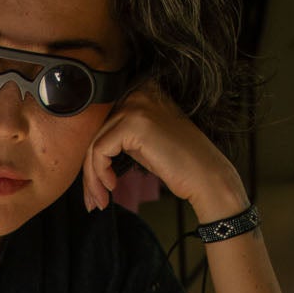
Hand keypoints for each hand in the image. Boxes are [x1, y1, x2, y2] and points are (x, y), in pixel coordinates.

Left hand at [81, 86, 244, 222]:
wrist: (206, 176)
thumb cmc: (178, 164)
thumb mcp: (143, 142)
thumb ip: (119, 136)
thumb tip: (87, 150)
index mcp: (142, 92)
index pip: (104, 123)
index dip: (94, 157)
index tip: (96, 186)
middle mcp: (139, 92)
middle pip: (96, 133)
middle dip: (89, 171)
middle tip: (92, 199)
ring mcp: (136, 106)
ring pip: (94, 144)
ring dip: (92, 178)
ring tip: (98, 201)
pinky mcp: (134, 124)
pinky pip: (99, 151)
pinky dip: (99, 174)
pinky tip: (111, 187)